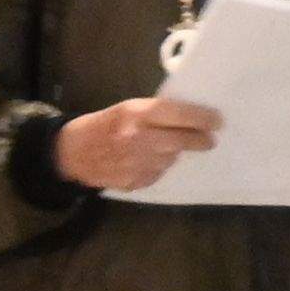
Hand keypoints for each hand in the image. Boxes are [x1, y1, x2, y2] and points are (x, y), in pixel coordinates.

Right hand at [53, 97, 222, 192]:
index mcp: (136, 113)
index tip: (218, 121)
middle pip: (182, 140)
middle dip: (200, 140)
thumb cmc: (104, 125)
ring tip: (160, 147)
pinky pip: (158, 173)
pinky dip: (157, 167)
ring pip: (171, 159)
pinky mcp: (134, 182)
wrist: (71, 153)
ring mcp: (136, 163)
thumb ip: (156, 113)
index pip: (179, 114)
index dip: (202, 118)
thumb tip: (193, 118)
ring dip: (172, 153)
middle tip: (209, 140)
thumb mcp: (127, 109)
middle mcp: (138, 138)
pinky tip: (144, 160)